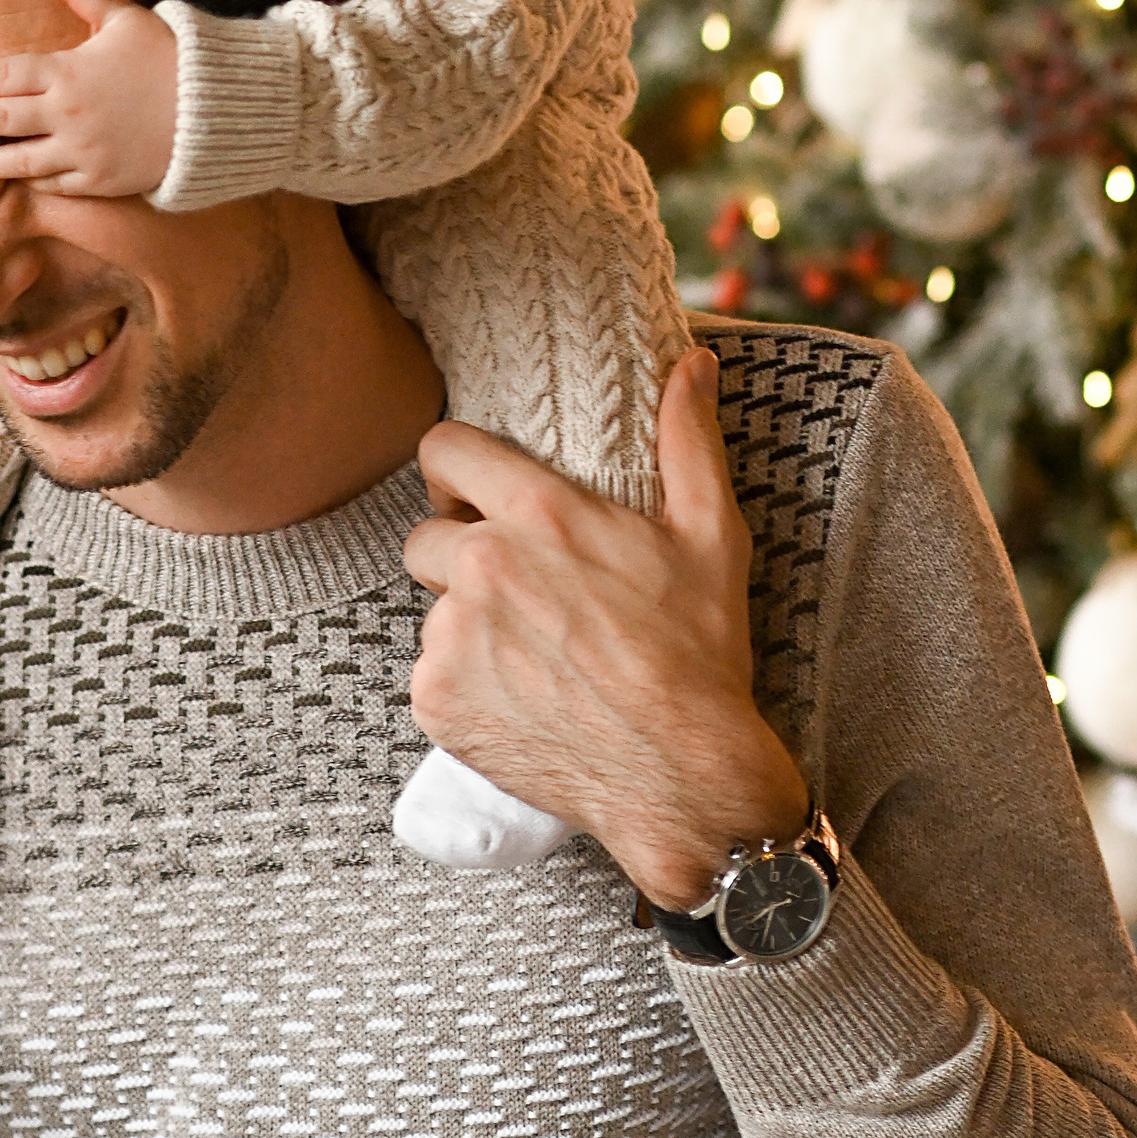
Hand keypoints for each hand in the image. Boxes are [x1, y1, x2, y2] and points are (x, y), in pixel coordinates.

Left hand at [0, 0, 179, 196]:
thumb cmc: (171, 57)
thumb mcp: (125, 17)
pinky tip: (18, 178)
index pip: (5, 76)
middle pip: (1, 118)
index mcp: (69, 71)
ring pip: (22, 159)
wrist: (218, 109)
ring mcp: (84, 150)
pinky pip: (59, 182)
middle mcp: (69, 113)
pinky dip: (36, 180)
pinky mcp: (103, 179)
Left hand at [401, 349, 806, 909]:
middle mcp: (480, 570)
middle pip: (426, 534)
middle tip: (520, 585)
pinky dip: (465, 683)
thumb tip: (693, 362)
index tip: (477, 489)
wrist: (681, 775)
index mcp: (537, 516)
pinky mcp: (436, 702)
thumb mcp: (710, 534)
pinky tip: (522, 696)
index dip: (457, 466)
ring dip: (468, 622)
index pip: (443, 450)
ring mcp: (450, 641)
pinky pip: (431, 674)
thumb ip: (688, 438)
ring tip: (535, 651)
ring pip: (433, 610)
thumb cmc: (699, 651)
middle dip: (460, 550)